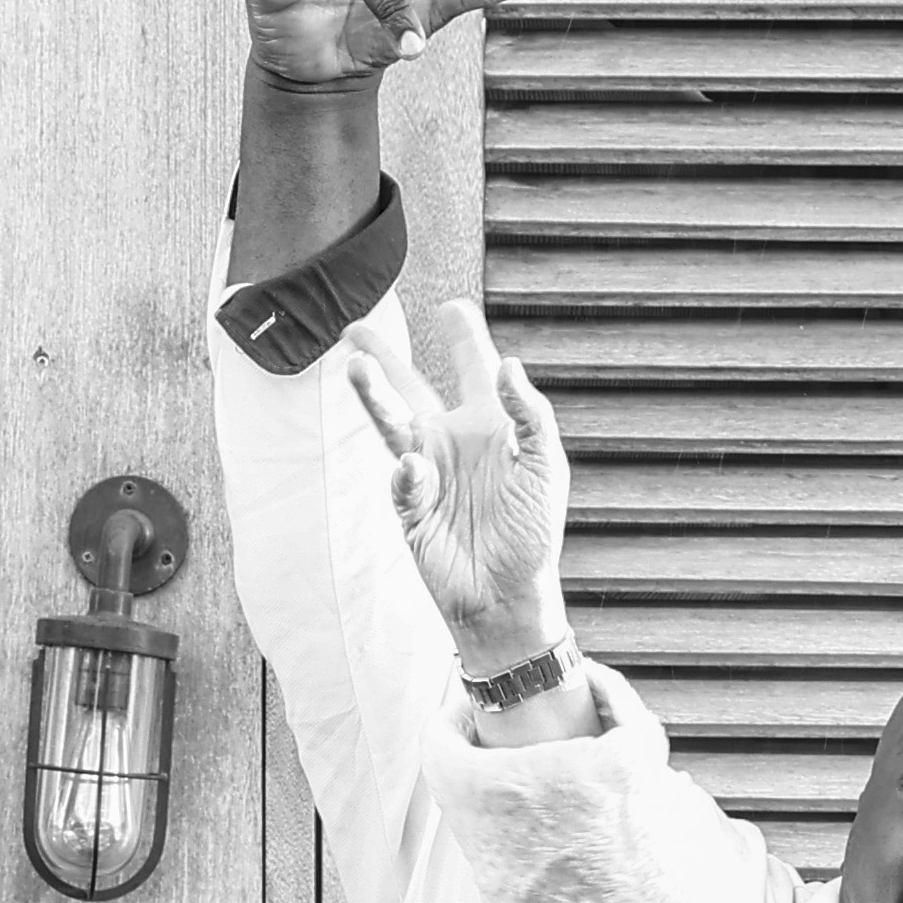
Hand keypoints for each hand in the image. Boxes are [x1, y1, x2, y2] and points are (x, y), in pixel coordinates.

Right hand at [336, 301, 572, 675]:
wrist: (510, 593)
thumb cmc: (532, 532)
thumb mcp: (547, 467)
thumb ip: (532, 415)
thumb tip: (510, 366)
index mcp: (487, 425)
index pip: (472, 368)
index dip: (464, 337)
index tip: (453, 309)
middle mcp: (450, 441)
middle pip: (411, 387)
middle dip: (384, 358)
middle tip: (356, 328)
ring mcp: (427, 473)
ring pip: (392, 423)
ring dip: (374, 395)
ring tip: (356, 365)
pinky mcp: (411, 509)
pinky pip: (403, 483)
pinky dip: (407, 475)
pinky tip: (414, 468)